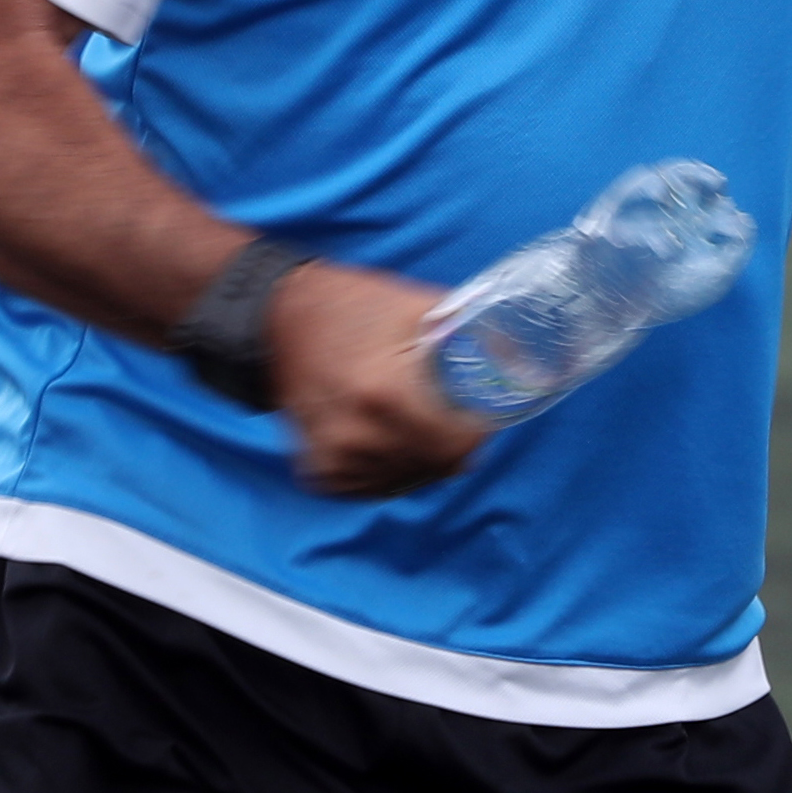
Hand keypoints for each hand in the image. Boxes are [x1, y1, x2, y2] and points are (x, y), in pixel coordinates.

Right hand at [268, 262, 486, 498]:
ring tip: (413, 422)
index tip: (478, 414)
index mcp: (384, 392)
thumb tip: (518, 357)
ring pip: (408, 481)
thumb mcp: (415, 306)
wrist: (273, 319)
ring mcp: (333, 459)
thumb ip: (468, 331)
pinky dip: (389, 468)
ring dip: (422, 459)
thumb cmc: (349, 306)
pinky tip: (385, 437)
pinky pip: (375, 486)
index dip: (477, 432)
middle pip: (437, 466)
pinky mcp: (318, 472)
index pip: (458, 444)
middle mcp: (357, 436)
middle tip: (451, 416)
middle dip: (454, 446)